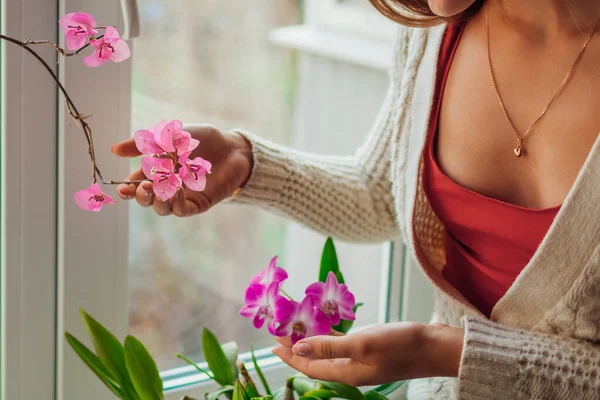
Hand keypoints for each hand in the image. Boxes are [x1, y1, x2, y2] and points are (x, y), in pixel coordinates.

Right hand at [111, 124, 252, 216]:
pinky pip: (183, 211)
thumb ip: (143, 144)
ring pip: (162, 208)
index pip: (135, 184)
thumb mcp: (169, 137)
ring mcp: (182, 197)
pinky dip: (177, 204)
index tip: (122, 188)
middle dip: (141, 196)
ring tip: (160, 189)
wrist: (231, 146)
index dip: (126, 189)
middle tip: (144, 186)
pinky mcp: (198, 204)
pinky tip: (177, 192)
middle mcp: (167, 186)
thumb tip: (114, 149)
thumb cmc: (200, 140)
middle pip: (146, 200)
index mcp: (156, 171)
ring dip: (157, 201)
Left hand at [272, 322, 463, 386]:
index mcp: (347, 373)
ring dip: (312, 339)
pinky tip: (325, 323)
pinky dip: (330, 334)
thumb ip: (328, 347)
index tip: (273, 343)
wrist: (436, 347)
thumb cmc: (401, 345)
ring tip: (296, 326)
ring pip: (328, 351)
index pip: (310, 367)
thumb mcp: (362, 344)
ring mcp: (361, 359)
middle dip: (297, 347)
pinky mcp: (370, 348)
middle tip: (280, 331)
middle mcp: (351, 369)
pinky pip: (343, 343)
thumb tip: (297, 348)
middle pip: (316, 360)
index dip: (290, 356)